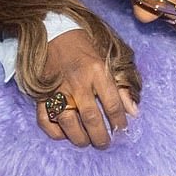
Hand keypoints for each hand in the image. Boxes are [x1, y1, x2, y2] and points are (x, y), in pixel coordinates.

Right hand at [36, 29, 136, 147]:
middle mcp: (78, 82)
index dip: (119, 122)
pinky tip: (64, 135)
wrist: (56, 32)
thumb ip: (123, 87)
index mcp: (97, 71)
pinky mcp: (41, 93)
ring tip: (86, 142)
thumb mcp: (110, 61)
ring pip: (67, 122)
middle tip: (105, 144)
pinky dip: (54, 132)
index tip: (122, 131)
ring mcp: (58, 89)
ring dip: (78, 137)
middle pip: (91, 117)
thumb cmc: (87, 48)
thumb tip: (133, 112)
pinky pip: (44, 119)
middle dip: (100, 136)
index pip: (112, 104)